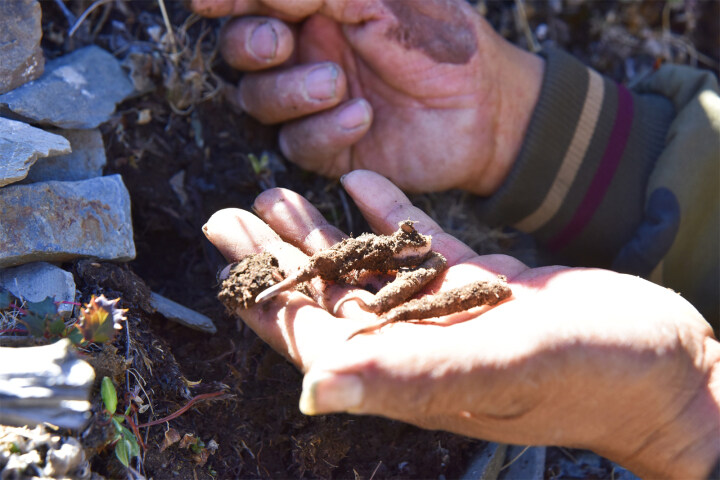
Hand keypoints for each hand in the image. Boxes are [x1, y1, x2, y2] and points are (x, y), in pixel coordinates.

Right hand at [190, 0, 543, 194]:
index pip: (253, 1)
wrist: (484, 110)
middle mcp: (306, 53)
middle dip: (250, 46)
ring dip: (289, 92)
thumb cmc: (442, 42)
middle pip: (239, 51)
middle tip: (281, 43)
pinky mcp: (329, 147)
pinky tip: (360, 118)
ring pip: (259, 101)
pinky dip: (322, 131)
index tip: (208, 1)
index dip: (226, 0)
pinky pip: (297, 144)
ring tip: (337, 84)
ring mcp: (314, 103)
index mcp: (317, 7)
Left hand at [203, 170, 718, 478]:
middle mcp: (419, 344)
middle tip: (232, 213)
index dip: (266, 294)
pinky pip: (422, 246)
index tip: (227, 250)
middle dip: (278, 255)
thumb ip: (411, 376)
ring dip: (324, 232)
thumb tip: (314, 391)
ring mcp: (449, 313)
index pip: (315, 335)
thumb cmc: (597, 376)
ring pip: (368, 269)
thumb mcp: (503, 366)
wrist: (670, 366)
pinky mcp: (483, 286)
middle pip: (328, 297)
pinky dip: (391, 214)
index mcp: (410, 372)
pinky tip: (364, 182)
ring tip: (282, 194)